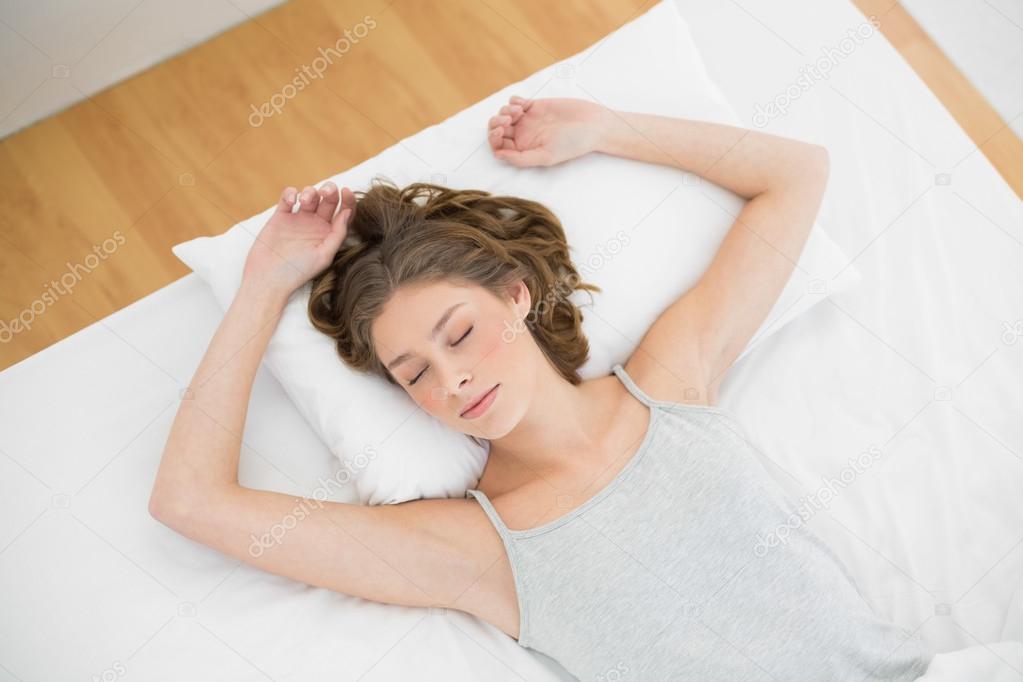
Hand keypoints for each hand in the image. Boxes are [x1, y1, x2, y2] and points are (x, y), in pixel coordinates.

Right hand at [241, 182, 355, 300]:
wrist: (268, 277)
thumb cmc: (298, 271)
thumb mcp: (323, 255)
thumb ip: (337, 234)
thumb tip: (347, 212)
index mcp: (329, 234)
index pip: (344, 213)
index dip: (348, 200)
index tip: (346, 192)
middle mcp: (316, 225)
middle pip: (328, 200)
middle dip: (329, 190)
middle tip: (326, 191)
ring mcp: (298, 219)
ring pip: (309, 195)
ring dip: (310, 192)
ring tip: (305, 201)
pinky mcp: (280, 216)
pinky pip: (287, 197)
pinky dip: (290, 193)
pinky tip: (291, 200)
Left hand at [488, 95, 605, 167]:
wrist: (592, 124)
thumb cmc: (573, 144)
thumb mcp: (546, 156)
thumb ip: (521, 158)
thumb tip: (498, 156)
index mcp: (523, 151)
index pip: (498, 146)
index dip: (494, 139)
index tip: (502, 132)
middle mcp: (523, 136)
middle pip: (496, 130)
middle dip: (496, 123)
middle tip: (508, 121)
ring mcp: (528, 120)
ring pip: (503, 114)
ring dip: (504, 111)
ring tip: (519, 112)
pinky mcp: (535, 106)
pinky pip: (514, 102)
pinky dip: (513, 101)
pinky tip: (525, 105)